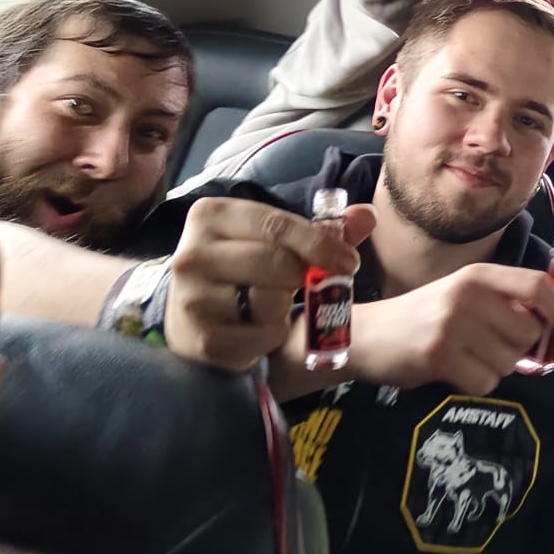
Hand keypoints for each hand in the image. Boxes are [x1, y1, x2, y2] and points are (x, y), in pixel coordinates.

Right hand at [167, 198, 373, 371]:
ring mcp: (192, 297)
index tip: (350, 262)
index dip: (320, 244)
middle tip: (303, 285)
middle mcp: (192, 253)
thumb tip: (367, 215)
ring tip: (267, 305)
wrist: (187, 317)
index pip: (278, 225)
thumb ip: (321, 231)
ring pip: (271, 302)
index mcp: (211, 216)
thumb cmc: (239, 271)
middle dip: (302, 278)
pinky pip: (262, 337)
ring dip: (284, 309)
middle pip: (278, 264)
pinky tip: (254, 330)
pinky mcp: (201, 338)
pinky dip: (271, 337)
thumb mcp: (272, 242)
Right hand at [351, 263, 553, 394]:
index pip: (537, 285)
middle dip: (517, 349)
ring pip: (508, 362)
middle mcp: (468, 294)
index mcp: (478, 275)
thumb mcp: (464, 295)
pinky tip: (452, 371)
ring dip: (493, 367)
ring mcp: (453, 324)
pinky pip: (485, 382)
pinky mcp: (440, 355)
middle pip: (527, 332)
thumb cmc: (423, 316)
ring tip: (464, 357)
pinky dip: (475, 383)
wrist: (366, 335)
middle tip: (486, 347)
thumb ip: (508, 300)